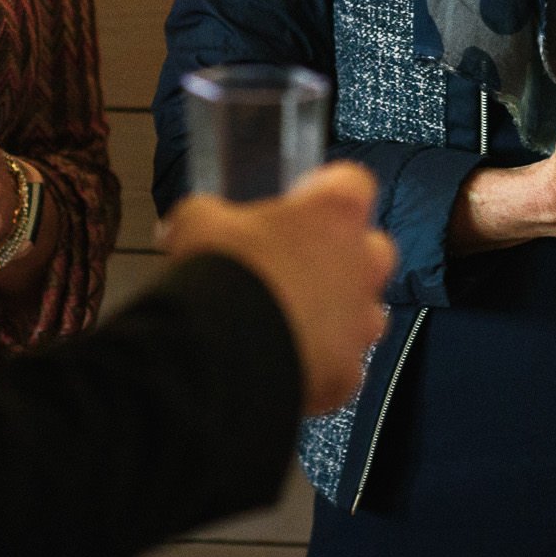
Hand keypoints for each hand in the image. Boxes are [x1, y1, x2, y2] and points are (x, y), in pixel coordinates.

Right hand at [161, 162, 396, 414]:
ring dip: (335, 313)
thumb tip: (185, 226)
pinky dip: (320, 363)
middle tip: (295, 265)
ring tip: (289, 320)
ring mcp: (361, 321)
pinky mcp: (349, 373)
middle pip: (370, 250)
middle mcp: (363, 263)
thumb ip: (206, 216)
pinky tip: (286, 361)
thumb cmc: (223, 277)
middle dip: (340, 258)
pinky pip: (343, 364)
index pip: (352, 184)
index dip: (324, 194)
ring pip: (364, 312)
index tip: (302, 204)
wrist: (220, 354)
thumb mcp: (199, 223)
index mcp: (336, 212)